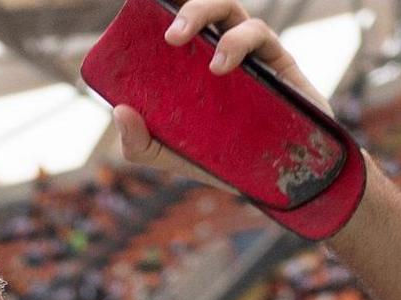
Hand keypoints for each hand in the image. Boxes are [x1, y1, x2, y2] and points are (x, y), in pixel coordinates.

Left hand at [114, 0, 332, 186]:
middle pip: (208, 8)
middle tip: (171, 38)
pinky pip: (265, 39)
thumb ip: (136, 139)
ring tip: (213, 65)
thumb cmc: (210, 159)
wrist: (261, 180)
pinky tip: (224, 67)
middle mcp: (221, 47)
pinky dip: (242, 43)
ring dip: (221, 28)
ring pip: (238, 15)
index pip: (180, 21)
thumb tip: (119, 111)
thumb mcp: (163, 153)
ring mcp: (252, 54)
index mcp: (192, 59)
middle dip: (191, 11)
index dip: (166, 5)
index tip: (145, 8)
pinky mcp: (281, 66)